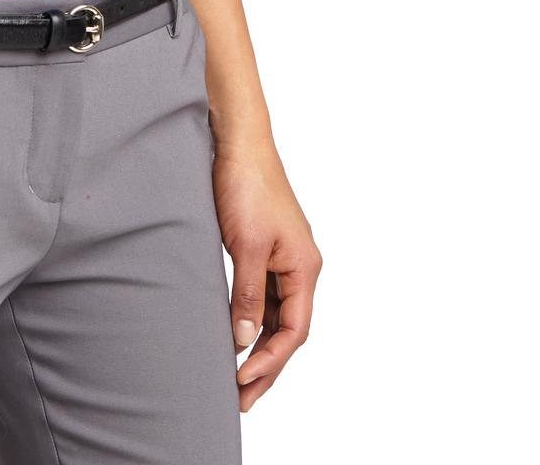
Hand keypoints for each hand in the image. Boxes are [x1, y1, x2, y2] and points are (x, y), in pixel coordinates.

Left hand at [211, 135, 322, 411]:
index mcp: (304, 267)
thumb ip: (247, 294)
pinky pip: (263, 295)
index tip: (242, 380)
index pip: (294, 330)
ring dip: (258, 345)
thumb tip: (243, 339)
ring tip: (236, 378)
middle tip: (241, 398)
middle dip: (267, 365)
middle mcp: (300, 266)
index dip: (270, 360)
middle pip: (288, 329)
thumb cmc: (246, 185)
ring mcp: (283, 257)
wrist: (237, 141)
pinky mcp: (265, 248)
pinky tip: (235, 333)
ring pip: (275, 314)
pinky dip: (251, 318)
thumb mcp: (246, 245)